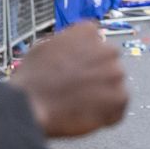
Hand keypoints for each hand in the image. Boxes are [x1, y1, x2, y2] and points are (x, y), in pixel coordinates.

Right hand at [10, 22, 126, 137]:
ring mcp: (115, 73)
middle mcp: (106, 49)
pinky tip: (87, 116)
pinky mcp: (119, 98)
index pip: (96, 42)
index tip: (78, 69)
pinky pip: (118, 109)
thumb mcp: (45, 46)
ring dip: (102, 96)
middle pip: (108, 64)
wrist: (30, 103)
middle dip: (97, 76)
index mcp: (88, 32)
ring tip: (79, 105)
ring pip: (114, 86)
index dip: (85, 58)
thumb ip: (67, 45)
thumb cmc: (32, 78)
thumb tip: (72, 50)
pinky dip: (106, 115)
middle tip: (79, 89)